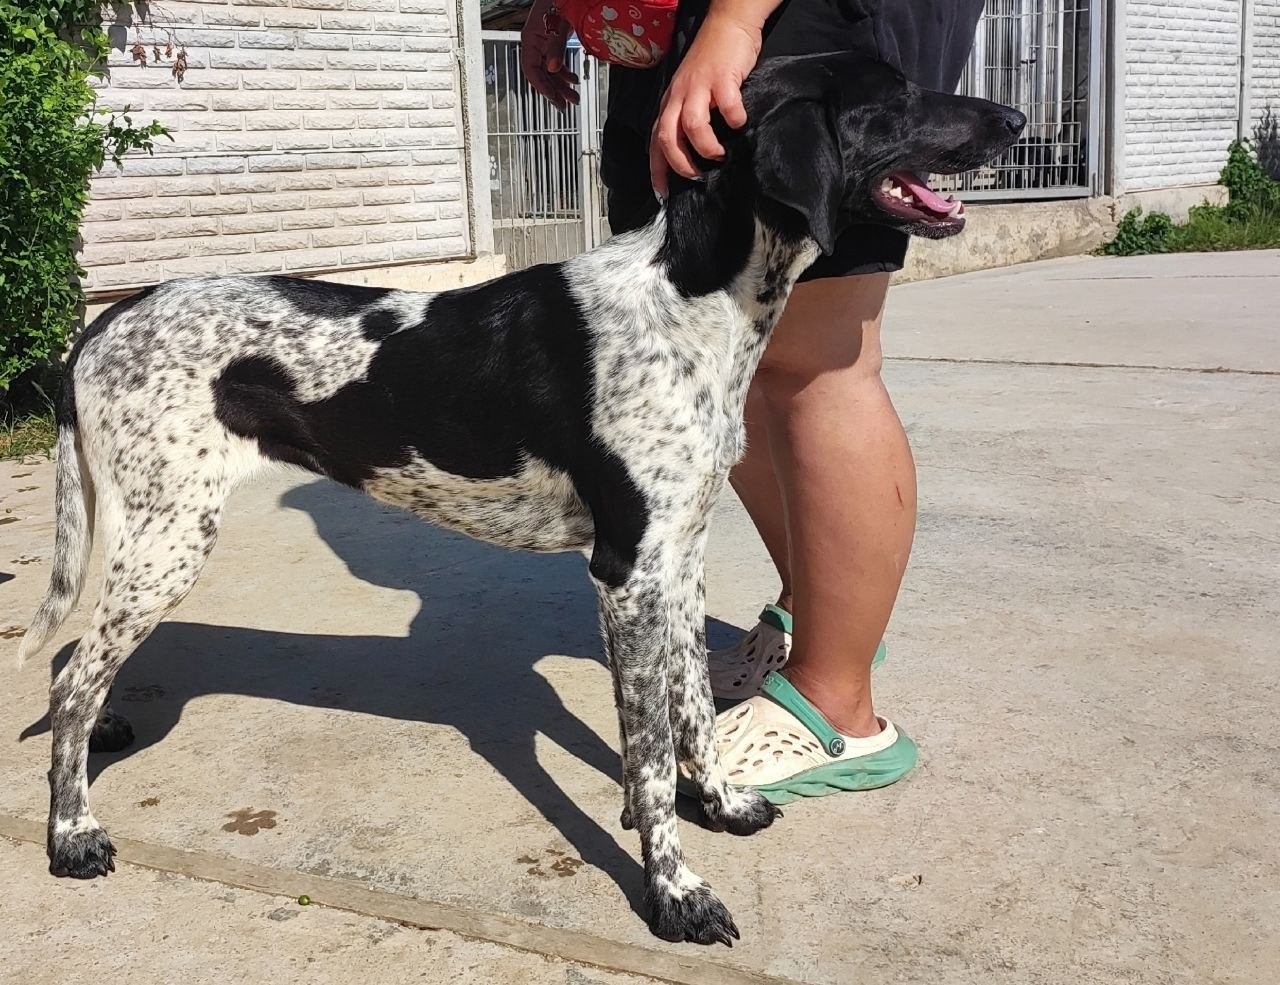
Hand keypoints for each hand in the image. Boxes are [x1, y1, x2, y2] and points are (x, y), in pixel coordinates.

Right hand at [520, 0, 578, 108]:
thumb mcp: (561, 22)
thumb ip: (556, 45)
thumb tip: (553, 68)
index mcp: (531, 38)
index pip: (530, 70)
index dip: (542, 86)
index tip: (553, 99)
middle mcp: (535, 42)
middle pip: (541, 74)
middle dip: (555, 91)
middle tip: (565, 106)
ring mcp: (544, 42)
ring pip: (550, 70)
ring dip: (562, 85)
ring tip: (574, 97)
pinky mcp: (554, 40)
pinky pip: (556, 62)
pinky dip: (565, 73)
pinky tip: (574, 80)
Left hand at [649, 11, 761, 195]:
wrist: (728, 24)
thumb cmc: (711, 62)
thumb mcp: (692, 92)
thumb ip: (689, 118)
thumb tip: (693, 153)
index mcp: (671, 103)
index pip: (655, 140)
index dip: (656, 169)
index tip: (662, 193)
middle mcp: (679, 96)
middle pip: (667, 136)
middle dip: (680, 163)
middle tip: (696, 176)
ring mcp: (699, 86)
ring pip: (691, 125)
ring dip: (705, 147)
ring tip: (719, 155)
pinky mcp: (722, 77)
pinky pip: (726, 104)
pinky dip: (734, 119)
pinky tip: (741, 123)